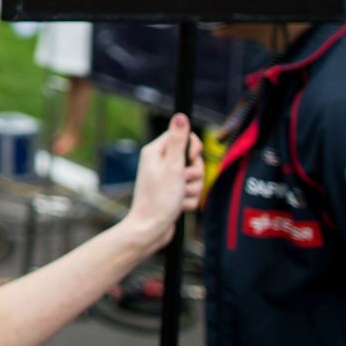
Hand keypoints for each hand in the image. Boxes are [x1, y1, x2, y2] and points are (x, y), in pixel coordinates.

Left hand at [123, 114, 203, 252]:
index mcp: (156, 152)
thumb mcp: (172, 167)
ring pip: (194, 177)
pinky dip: (188, 201)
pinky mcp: (172, 193)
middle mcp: (160, 163)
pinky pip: (191, 192)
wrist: (150, 229)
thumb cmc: (159, 199)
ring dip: (192, 189)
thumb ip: (178, 141)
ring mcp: (167, 179)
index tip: (191, 158)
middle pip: (192, 158)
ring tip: (178, 197)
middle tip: (182, 182)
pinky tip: (178, 207)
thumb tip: (180, 115)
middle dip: (194, 173)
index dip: (192, 147)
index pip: (182, 136)